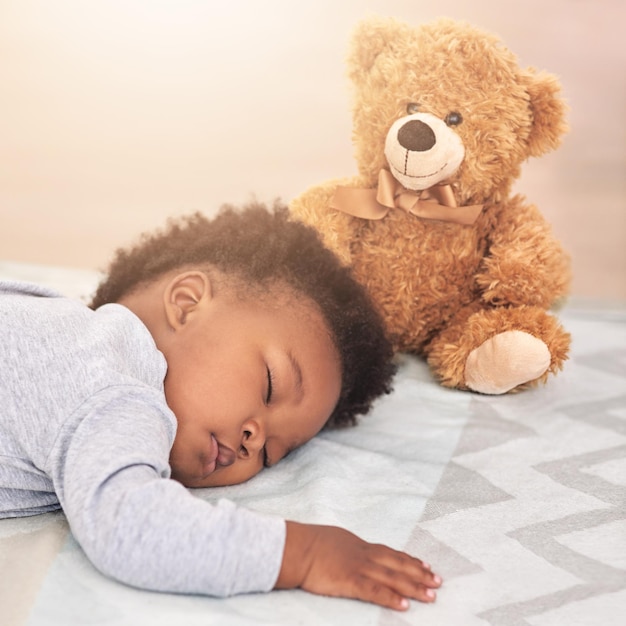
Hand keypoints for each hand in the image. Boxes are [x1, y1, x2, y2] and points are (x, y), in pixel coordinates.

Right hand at [275, 521, 441, 610]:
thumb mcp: (333, 539)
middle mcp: (365, 555)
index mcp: (360, 545)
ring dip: (414, 586)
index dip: (409, 560)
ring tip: (432, 594)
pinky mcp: (350, 581)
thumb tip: (348, 550)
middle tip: (438, 580)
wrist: (297, 547)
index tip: (425, 565)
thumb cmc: (309, 543)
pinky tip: (405, 605)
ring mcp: (359, 568)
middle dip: (420, 573)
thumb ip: (346, 547)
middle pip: (398, 564)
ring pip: (393, 577)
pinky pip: (375, 591)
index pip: (391, 553)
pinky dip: (392, 598)